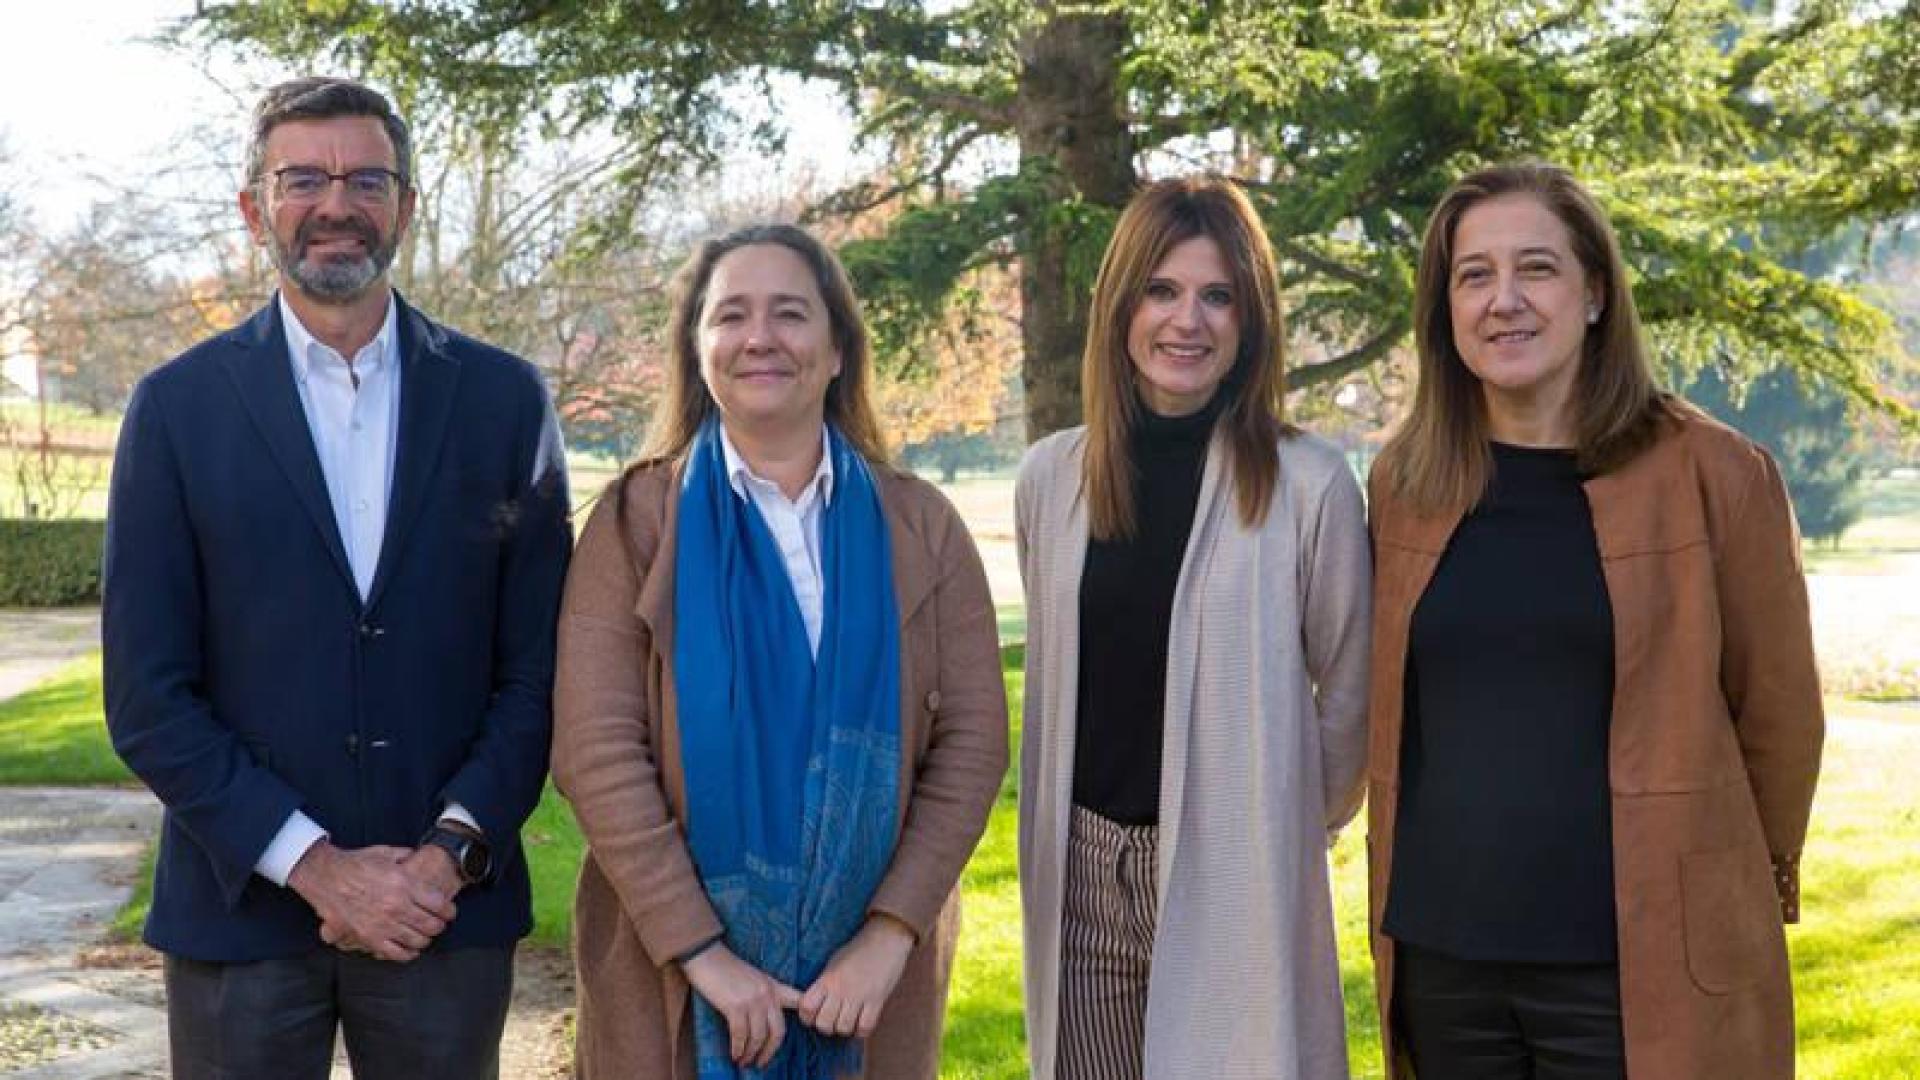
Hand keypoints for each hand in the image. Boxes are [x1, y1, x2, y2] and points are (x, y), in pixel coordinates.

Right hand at [288, 841, 456, 962]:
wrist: (325, 876)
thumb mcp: (387, 853)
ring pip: (417, 940)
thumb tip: (423, 857)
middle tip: (439, 924)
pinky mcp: (369, 938)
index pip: (439, 904)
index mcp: (404, 883)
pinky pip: (395, 953)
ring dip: (425, 939)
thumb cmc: (355, 864)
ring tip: (425, 936)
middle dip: (439, 926)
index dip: (449, 911)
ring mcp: (383, 924)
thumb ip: (408, 857)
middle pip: (431, 924)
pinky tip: (411, 950)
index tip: (449, 912)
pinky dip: (407, 954)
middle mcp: (396, 905)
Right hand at [682, 944, 803, 1067]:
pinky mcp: (735, 1007)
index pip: (798, 1001)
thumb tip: (766, 1017)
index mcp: (774, 986)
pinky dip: (738, 1048)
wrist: (706, 956)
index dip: (806, 1016)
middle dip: (770, 1051)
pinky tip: (735, 1054)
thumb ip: (765, 993)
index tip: (805, 1029)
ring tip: (744, 1061)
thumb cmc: (726, 968)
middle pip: (778, 1031)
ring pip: (759, 1037)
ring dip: (751, 1053)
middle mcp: (767, 995)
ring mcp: (752, 1001)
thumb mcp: (754, 977)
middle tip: (761, 1062)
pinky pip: (740, 1035)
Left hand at [798, 915, 914, 1038]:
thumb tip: (810, 1003)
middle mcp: (841, 988)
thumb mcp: (834, 962)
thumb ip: (822, 983)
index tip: (812, 1015)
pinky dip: (862, 1030)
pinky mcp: (878, 1000)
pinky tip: (861, 1022)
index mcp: (828, 978)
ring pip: (843, 1028)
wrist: (886, 937)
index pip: (806, 1007)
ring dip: (844, 1028)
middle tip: (831, 1019)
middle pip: (823, 1023)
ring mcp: (860, 995)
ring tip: (847, 1020)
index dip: (806, 1016)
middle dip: (825, 1025)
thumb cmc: (858, 949)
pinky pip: (865, 1027)